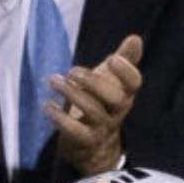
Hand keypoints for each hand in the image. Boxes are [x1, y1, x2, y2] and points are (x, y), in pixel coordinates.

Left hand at [45, 34, 142, 176]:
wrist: (92, 144)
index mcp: (125, 93)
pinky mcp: (85, 140)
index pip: (134, 83)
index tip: (112, 58)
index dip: (126, 71)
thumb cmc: (101, 103)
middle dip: (94, 82)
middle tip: (72, 71)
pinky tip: (47, 104)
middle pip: (115, 98)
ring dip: (71, 93)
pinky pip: (75, 131)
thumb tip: (136, 37)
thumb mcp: (110, 79)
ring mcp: (102, 127)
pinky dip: (60, 117)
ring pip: (93, 111)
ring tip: (53, 80)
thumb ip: (123, 59)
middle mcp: (117, 111)